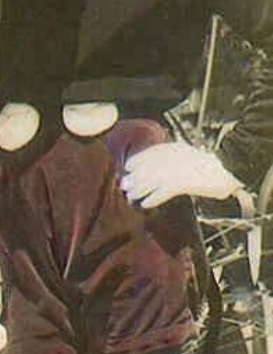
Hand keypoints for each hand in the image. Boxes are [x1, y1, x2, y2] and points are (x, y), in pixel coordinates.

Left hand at [120, 141, 242, 208]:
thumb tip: (157, 171)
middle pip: (147, 168)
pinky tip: (145, 205)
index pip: (149, 154)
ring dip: (139, 189)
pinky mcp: (183, 183)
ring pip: (151, 181)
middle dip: (134, 177)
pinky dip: (153, 198)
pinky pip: (163, 192)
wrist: (229, 169)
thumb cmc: (211, 166)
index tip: (127, 169)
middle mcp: (173, 158)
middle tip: (123, 186)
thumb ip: (173, 159)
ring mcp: (177, 170)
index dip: (136, 162)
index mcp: (174, 148)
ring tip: (131, 197)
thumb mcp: (188, 156)